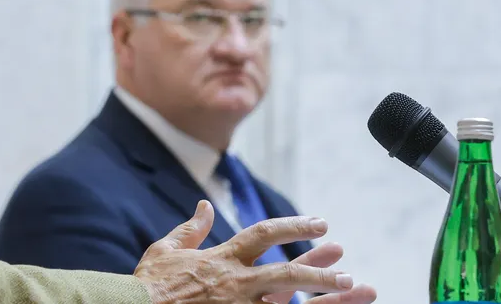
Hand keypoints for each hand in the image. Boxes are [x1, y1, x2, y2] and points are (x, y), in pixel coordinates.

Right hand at [134, 200, 376, 303]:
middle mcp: (235, 285)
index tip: (321, 224)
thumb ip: (190, 229)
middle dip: (317, 266)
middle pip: (285, 274)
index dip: (294, 227)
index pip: (263, 235)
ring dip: (323, 298)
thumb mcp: (165, 250)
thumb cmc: (145, 285)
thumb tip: (205, 207)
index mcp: (221, 260)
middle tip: (344, 259)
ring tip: (355, 289)